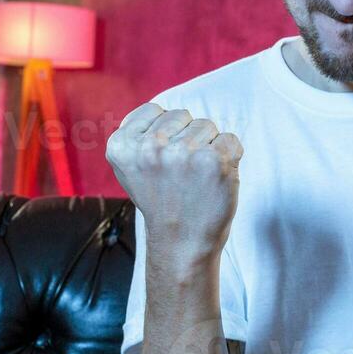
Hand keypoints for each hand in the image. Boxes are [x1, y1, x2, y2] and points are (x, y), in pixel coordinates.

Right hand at [106, 103, 243, 258]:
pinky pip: (230, 140)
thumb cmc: (161, 202)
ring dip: (208, 148)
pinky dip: (229, 158)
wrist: (181, 243)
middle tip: (181, 174)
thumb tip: (157, 110)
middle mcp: (149, 147)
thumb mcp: (131, 168)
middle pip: (183, 115)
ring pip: (207, 125)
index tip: (161, 163)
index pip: (156, 110)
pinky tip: (214, 180)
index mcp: (122, 145)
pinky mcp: (213, 161)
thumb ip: (138, 136)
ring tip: (197, 178)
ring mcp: (182, 153)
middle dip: (187, 138)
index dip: (165, 133)